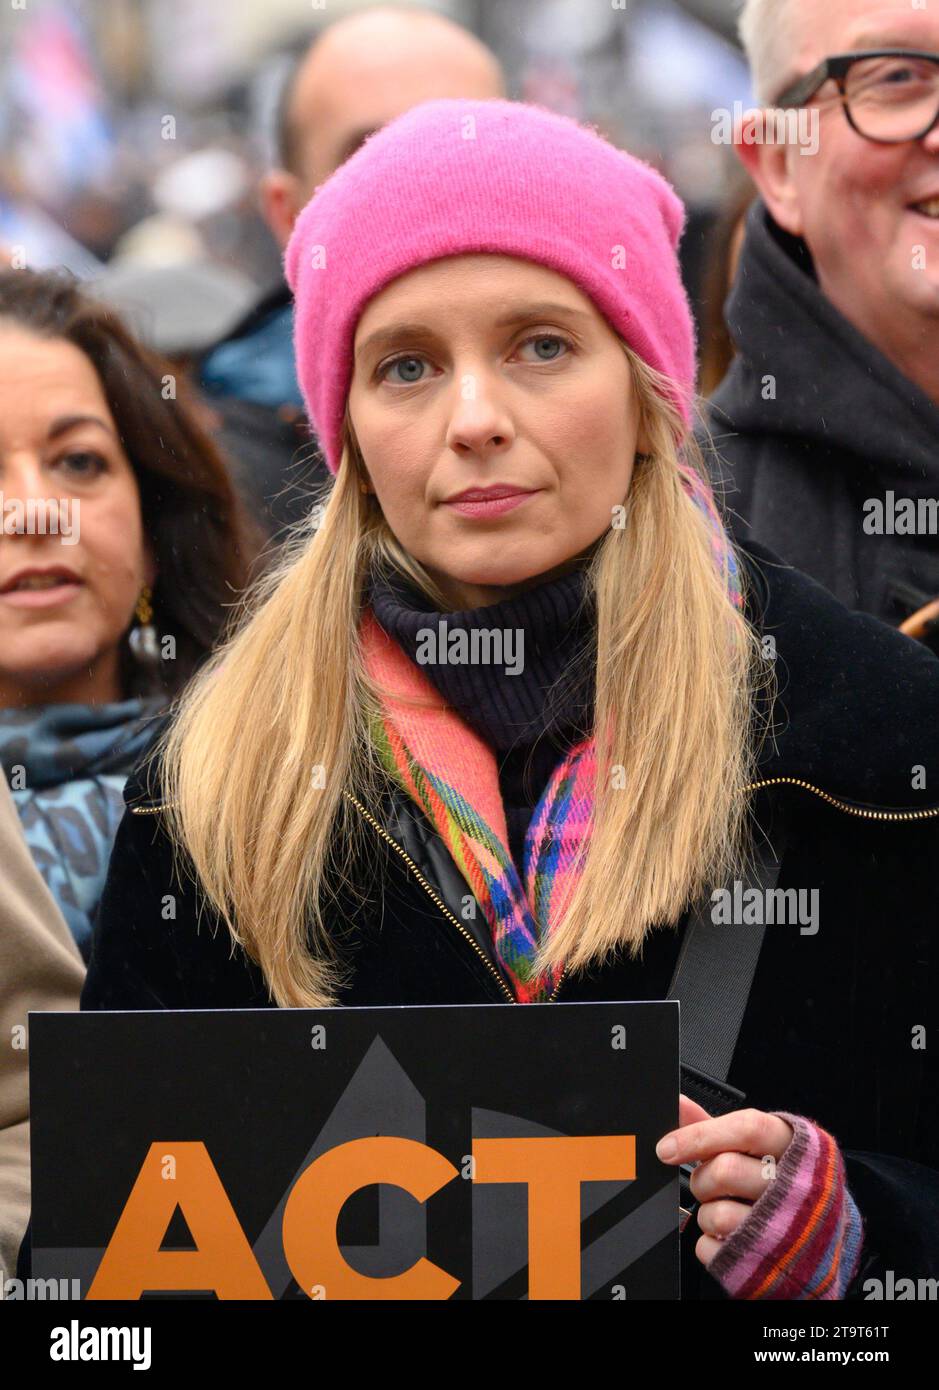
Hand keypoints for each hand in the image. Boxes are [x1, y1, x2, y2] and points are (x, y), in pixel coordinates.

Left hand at [656, 1095, 793, 1266]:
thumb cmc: (784, 1185)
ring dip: (707, 1214)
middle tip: (713, 1184)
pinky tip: (732, 1236)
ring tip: (729, 1210)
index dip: (701, 1135)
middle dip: (703, 1179)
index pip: (748, 1129)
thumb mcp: (762, 1150)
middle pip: (725, 1171)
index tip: (666, 1148)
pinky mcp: (765, 1264)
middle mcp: (795, 1188)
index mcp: (795, 1148)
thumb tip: (678, 1104)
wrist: (821, 1244)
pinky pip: (711, 1249)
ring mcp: (784, 1230)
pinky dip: (710, 1244)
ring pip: (716, 1215)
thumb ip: (717, 1128)